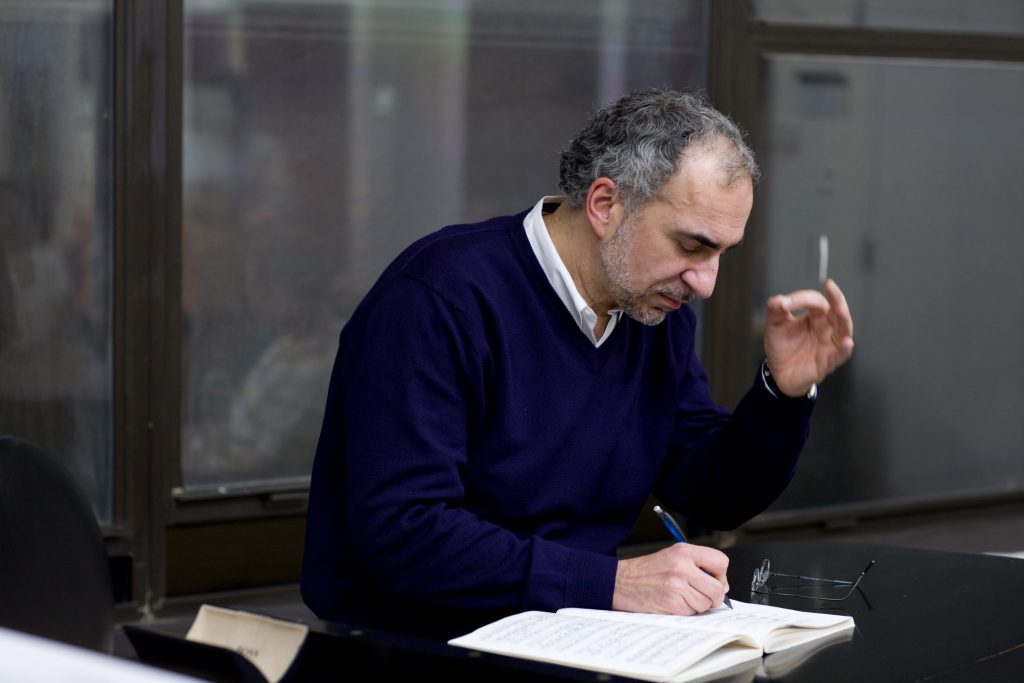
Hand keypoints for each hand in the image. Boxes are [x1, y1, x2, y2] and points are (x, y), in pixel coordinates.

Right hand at [612, 544, 729, 614]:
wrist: (620, 582)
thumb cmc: (646, 571)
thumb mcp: (672, 556)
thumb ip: (697, 565)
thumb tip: (721, 584)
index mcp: (684, 551)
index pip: (721, 562)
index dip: (720, 575)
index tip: (713, 580)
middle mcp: (682, 566)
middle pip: (718, 588)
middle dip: (713, 596)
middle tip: (701, 595)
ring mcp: (677, 585)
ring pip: (706, 603)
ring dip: (697, 605)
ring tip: (680, 596)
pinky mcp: (672, 602)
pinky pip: (692, 612)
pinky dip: (685, 611)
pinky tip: (673, 602)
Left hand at [763, 278, 854, 396]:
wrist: (778, 373)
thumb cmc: (782, 347)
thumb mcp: (774, 325)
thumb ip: (775, 310)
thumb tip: (782, 301)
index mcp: (815, 316)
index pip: (816, 302)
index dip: (803, 299)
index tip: (785, 304)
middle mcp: (826, 328)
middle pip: (837, 311)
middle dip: (836, 299)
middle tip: (831, 288)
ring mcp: (829, 345)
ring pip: (843, 330)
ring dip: (843, 319)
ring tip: (840, 309)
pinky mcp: (828, 362)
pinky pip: (840, 355)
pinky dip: (844, 350)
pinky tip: (846, 343)